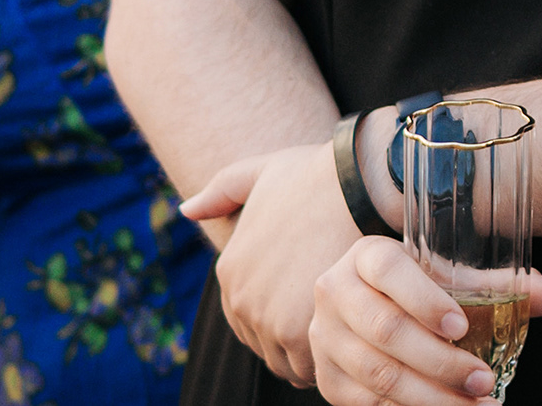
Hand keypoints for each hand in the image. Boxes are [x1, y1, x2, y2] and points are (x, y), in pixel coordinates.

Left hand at [183, 135, 355, 385]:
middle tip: (330, 324)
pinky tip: (350, 342)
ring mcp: (264, 319)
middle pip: (266, 343)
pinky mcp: (294, 333)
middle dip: (295, 339)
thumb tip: (185, 209)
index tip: (309, 308)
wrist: (356, 184)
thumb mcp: (258, 171)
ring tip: (343, 336)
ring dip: (311, 355)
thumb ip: (221, 191)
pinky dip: (327, 362)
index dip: (280, 316)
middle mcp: (240, 299)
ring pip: (287, 361)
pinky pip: (308, 368)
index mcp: (230, 270)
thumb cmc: (316, 174)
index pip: (247, 317)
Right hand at [311, 237, 541, 404]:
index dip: (426, 301)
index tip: (461, 327)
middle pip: (387, 332)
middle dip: (441, 363)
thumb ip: (496, 285)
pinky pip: (367, 404)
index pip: (392, 273)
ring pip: (378, 375)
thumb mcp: (446, 276)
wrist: (356, 307)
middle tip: (484, 382)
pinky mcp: (328, 380)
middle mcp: (337, 294)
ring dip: (430, 398)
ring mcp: (326, 340)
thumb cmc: (411, 286)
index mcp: (366, 257)